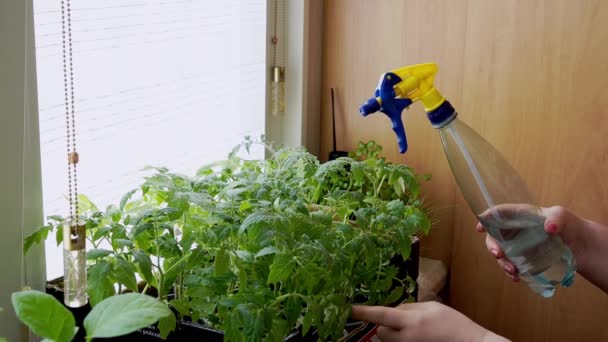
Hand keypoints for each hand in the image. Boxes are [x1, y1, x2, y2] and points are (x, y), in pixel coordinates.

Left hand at [351, 301, 508, 341]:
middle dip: (385, 326)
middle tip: (402, 322)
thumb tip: (393, 310)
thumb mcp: (431, 307)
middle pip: (380, 333)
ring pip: (388, 341)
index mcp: (411, 321)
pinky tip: (417, 338)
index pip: (381, 315)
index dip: (364, 312)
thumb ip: (409, 308)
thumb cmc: (453, 324)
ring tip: (414, 332)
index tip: (350, 309)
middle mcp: (406, 339)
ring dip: (394, 335)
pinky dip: (401, 341)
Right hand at [477, 205, 607, 292]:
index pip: (499, 214)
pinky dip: (511, 272)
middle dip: (492, 246)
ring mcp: (517, 246)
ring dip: (503, 263)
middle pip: (494, 236)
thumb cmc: (568, 224)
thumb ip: (556, 218)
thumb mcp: (562, 216)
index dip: (487, 219)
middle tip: (498, 254)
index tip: (480, 227)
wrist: (579, 245)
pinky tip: (517, 278)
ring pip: (501, 254)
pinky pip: (511, 265)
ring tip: (512, 271)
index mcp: (519, 216)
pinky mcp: (523, 259)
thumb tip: (548, 228)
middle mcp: (514, 231)